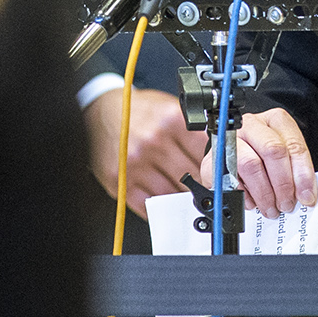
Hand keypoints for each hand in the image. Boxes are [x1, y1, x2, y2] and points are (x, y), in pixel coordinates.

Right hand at [85, 87, 206, 217]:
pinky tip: (162, 202)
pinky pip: (146, 203)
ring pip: (170, 193)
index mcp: (172, 121)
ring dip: (179, 198)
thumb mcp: (170, 109)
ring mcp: (136, 162)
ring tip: (182, 195)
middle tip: (202, 188)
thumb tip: (215, 156)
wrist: (102, 110)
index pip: (205, 155)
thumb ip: (192, 131)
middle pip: (190, 176)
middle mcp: (154, 142)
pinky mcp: (120, 180)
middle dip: (198, 185)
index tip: (214, 175)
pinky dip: (157, 207)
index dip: (212, 168)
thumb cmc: (138, 111)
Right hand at [199, 107, 316, 218]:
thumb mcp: (283, 157)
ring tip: (271, 208)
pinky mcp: (213, 159)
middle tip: (287, 204)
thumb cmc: (261, 156)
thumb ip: (295, 171)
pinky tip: (252, 203)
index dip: (302, 174)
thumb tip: (306, 195)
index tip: (307, 196)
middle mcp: (252, 125)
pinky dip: (244, 195)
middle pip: (272, 150)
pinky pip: (230, 178)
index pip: (294, 145)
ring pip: (251, 164)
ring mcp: (230, 139)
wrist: (230, 154)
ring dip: (264, 193)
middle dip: (283, 183)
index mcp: (275, 120)